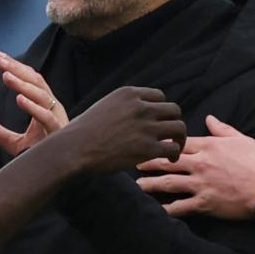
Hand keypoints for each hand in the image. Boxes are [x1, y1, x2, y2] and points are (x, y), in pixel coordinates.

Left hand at [0, 50, 68, 155]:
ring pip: (43, 96)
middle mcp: (54, 109)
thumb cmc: (39, 156)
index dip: (15, 66)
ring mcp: (58, 121)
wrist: (56, 179)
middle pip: (37, 82)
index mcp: (45, 106)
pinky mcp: (58, 135)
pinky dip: (34, 108)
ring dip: (24, 85)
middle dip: (18, 69)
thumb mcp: (12, 141)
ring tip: (6, 77)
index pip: (31, 79)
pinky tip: (19, 99)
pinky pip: (47, 118)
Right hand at [56, 86, 185, 172]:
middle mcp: (141, 107)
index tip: (158, 121)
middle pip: (173, 110)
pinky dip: (175, 154)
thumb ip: (123, 107)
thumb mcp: (104, 106)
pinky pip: (173, 148)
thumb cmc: (83, 131)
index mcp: (130, 94)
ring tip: (175, 148)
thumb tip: (134, 116)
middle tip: (171, 135)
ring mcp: (146, 127)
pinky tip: (169, 159)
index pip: (159, 96)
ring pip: (179, 128)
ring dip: (179, 138)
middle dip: (173, 122)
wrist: (75, 148)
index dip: (161, 110)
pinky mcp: (148, 148)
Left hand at [135, 114, 254, 218]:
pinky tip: (156, 211)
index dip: (163, 142)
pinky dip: (168, 209)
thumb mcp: (242, 139)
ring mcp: (201, 184)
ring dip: (151, 184)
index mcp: (209, 147)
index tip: (149, 142)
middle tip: (134, 162)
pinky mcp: (205, 203)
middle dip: (149, 161)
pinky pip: (181, 207)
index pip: (180, 142)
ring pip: (169, 183)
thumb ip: (222, 130)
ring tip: (138, 185)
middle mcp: (201, 164)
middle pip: (168, 161)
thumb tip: (209, 118)